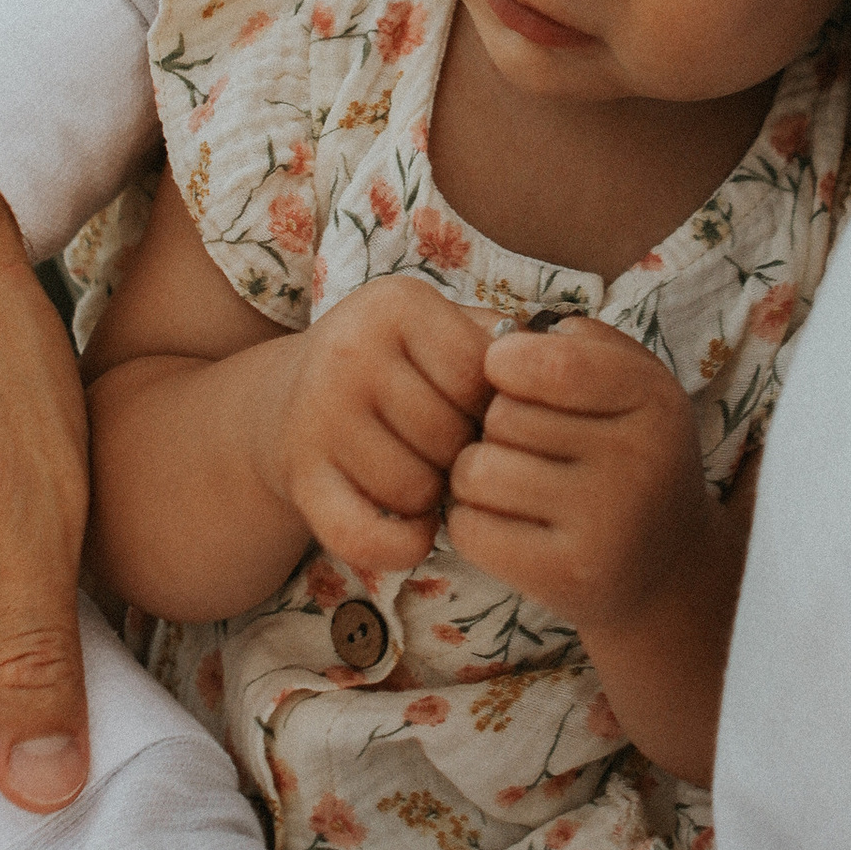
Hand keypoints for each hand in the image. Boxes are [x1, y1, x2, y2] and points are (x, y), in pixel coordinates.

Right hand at [265, 277, 493, 575]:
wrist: (288, 401)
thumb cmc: (395, 370)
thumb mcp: (439, 332)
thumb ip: (502, 343)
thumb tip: (562, 368)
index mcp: (397, 303)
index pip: (484, 376)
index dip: (495, 407)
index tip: (477, 411)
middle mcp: (350, 350)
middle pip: (451, 436)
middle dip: (462, 456)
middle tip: (447, 452)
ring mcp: (318, 414)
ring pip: (415, 488)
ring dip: (432, 498)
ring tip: (423, 476)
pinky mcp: (298, 475)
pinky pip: (366, 534)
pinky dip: (400, 546)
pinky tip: (414, 532)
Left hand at [447, 320, 740, 780]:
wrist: (665, 571)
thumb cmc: (628, 457)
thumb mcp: (632, 385)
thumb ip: (579, 341)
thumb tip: (504, 338)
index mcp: (656, 401)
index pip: (553, 362)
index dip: (508, 362)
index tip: (509, 376)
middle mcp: (639, 462)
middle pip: (501, 416)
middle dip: (495, 426)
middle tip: (531, 449)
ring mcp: (605, 526)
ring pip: (476, 471)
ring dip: (478, 475)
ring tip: (517, 486)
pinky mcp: (566, 577)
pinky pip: (469, 526)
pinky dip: (472, 522)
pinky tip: (511, 525)